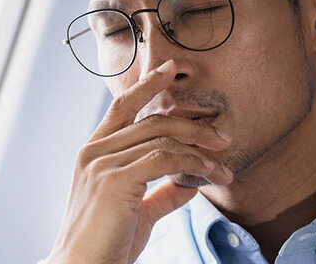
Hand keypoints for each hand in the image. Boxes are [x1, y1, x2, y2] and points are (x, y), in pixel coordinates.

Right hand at [47, 60, 233, 263]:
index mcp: (93, 153)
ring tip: (223, 165)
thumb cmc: (105, 246)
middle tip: (222, 137)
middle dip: (191, 125)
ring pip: (160, 138)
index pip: (123, 107)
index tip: (170, 69)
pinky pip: (163, 160)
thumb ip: (160, 195)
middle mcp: (94, 152)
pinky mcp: (114, 180)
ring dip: (200, 150)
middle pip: (150, 120)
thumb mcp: (137, 214)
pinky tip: (208, 174)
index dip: (147, 85)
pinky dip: (192, 164)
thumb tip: (189, 184)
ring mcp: (101, 164)